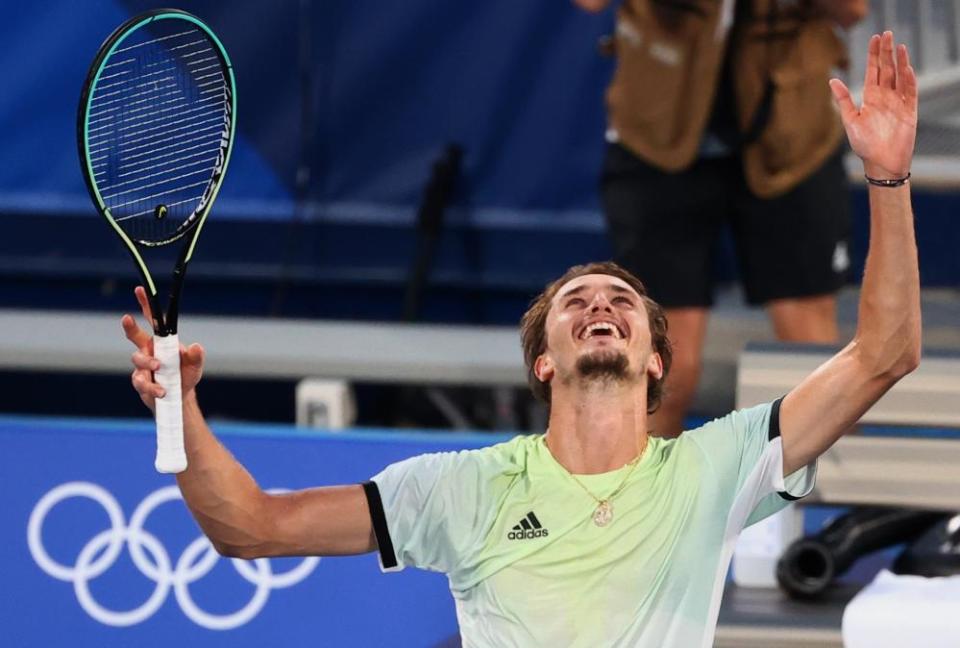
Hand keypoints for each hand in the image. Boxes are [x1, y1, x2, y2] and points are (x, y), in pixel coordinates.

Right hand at [122, 286, 204, 411]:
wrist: (178, 397)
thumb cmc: (185, 375)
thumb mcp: (195, 366)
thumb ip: (196, 357)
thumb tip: (197, 346)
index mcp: (162, 341)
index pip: (153, 320)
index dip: (145, 304)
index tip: (139, 290)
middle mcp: (149, 350)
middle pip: (135, 335)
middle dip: (130, 326)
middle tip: (127, 318)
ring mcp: (142, 365)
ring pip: (138, 359)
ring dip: (148, 363)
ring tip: (160, 369)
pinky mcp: (140, 380)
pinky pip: (141, 381)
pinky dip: (151, 386)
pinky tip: (161, 391)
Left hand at [829, 31, 917, 179]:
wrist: (881, 162)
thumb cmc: (864, 144)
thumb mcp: (851, 120)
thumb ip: (844, 100)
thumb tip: (832, 80)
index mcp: (870, 97)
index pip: (873, 71)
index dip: (874, 55)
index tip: (875, 38)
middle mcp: (885, 97)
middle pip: (887, 69)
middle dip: (886, 52)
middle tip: (887, 33)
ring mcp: (898, 102)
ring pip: (900, 76)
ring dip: (900, 61)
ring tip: (898, 46)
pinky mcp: (909, 111)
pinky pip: (910, 91)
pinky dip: (909, 80)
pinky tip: (907, 67)